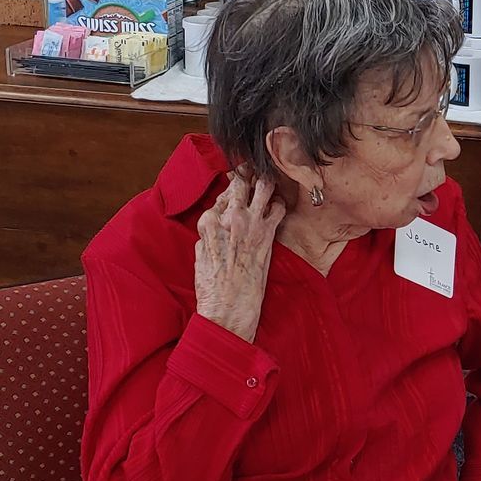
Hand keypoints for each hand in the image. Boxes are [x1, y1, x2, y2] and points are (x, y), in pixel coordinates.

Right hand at [194, 168, 285, 343]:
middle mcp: (228, 218)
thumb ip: (208, 237)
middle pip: (240, 182)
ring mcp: (249, 223)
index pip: (223, 193)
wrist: (228, 309)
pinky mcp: (267, 234)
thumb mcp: (200, 257)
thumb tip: (214, 227)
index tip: (239, 183)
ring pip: (262, 186)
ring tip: (270, 182)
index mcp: (208, 223)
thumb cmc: (212, 289)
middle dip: (249, 173)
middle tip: (256, 171)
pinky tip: (279, 207)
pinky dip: (280, 204)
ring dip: (267, 182)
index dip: (234, 187)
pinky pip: (278, 207)